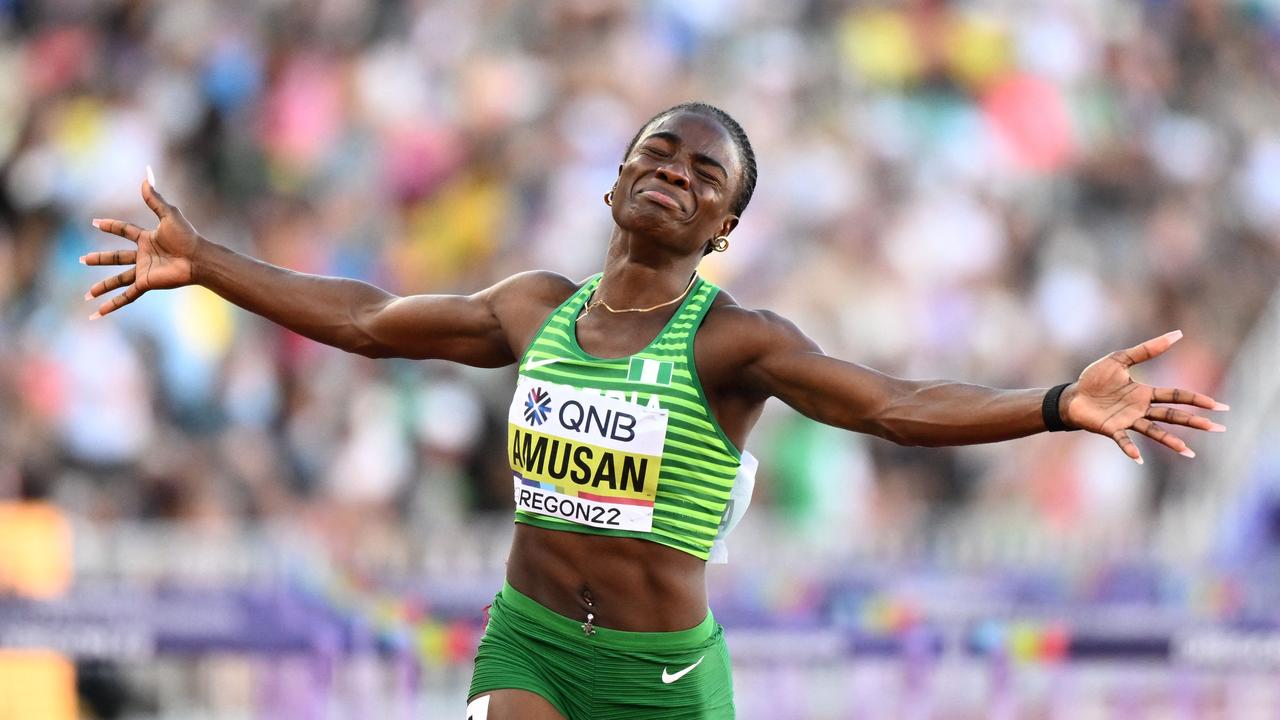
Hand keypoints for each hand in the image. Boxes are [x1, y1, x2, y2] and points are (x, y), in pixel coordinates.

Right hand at [81, 172, 200, 318]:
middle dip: (100, 259)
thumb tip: (146, 174)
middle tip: (82, 260)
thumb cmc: (186, 236)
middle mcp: (144, 256)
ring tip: (86, 294)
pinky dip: (113, 305)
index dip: (111, 226)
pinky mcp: (146, 283)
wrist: (198, 258)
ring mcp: (144, 271)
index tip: (95, 223)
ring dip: (102, 286)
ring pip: (118, 279)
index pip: (125, 231)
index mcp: (147, 238)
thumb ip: (154, 197)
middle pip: (116, 257)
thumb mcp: (168, 214)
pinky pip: (126, 296)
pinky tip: (99, 313)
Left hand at [1061, 330, 1227, 463]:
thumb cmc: (1095, 379)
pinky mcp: (1111, 429)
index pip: (1177, 396)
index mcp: (1144, 393)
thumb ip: (1146, 349)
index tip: (1219, 406)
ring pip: (1154, 431)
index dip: (1197, 399)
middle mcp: (1140, 409)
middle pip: (1172, 415)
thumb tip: (1177, 334)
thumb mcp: (1120, 359)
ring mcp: (1127, 420)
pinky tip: (1139, 459)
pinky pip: (1123, 440)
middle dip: (1195, 421)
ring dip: (1170, 441)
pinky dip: (1130, 449)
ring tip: (1189, 452)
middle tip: (1218, 428)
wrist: (1072, 395)